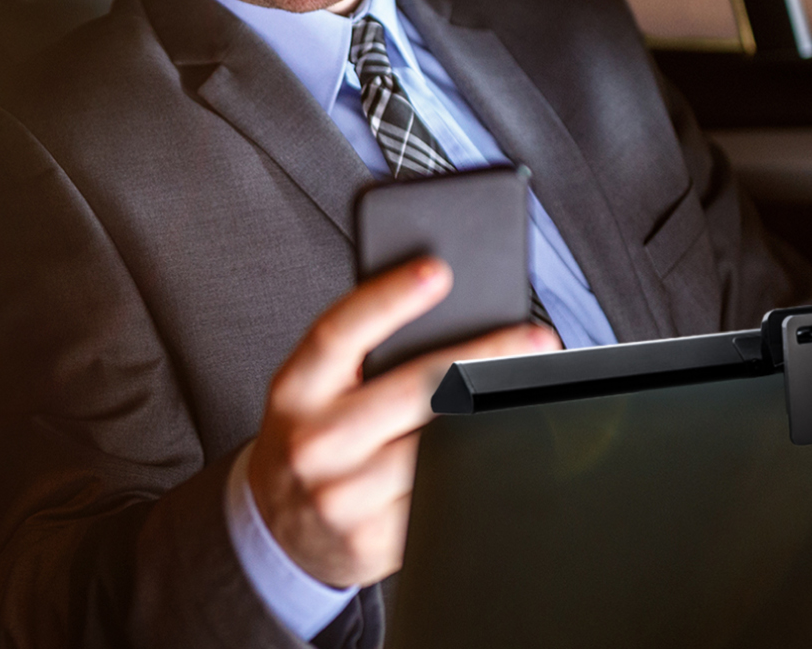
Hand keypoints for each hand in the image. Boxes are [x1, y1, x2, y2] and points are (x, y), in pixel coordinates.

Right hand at [242, 257, 556, 586]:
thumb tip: (445, 324)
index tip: (436, 272)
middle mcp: (314, 442)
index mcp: (294, 393)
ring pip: (440, 447)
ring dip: (496, 419)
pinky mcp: (378, 539)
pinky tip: (510, 452)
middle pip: (412, 389)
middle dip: (483, 359)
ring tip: (534, 393)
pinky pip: (445, 497)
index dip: (387, 299)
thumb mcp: (308, 394)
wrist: (277, 527)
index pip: (339, 334)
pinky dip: (482, 472)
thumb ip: (357, 362)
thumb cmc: (305, 443)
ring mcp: (346, 495)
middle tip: (534, 341)